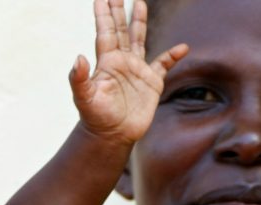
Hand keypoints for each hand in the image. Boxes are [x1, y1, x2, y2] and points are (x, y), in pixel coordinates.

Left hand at [70, 0, 187, 144]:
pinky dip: (173, 56)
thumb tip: (78, 57)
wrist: (111, 136)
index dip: (104, 14)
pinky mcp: (151, 83)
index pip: (106, 31)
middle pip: (121, 29)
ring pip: (139, 40)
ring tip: (140, 3)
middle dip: (119, 10)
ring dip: (139, 22)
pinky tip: (182, 48)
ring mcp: (137, 71)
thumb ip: (80, 78)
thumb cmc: (95, 118)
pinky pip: (164, 65)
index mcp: (107, 61)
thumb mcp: (84, 98)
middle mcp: (122, 62)